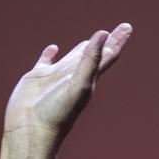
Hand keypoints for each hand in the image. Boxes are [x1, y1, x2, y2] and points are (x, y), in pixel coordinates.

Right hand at [0, 23, 132, 158]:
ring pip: (72, 57)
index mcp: (87, 79)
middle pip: (95, 54)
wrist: (31, 130)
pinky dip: (49, 54)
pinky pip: (45, 62)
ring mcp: (55, 77)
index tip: (127, 27)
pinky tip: (52, 48)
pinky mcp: (37, 78)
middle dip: (107, 42)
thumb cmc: (56, 112)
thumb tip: (103, 34)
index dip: (117, 41)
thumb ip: (91, 60)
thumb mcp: (78, 84)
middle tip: (121, 29)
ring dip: (83, 47)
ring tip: (91, 39)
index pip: (107, 55)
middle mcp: (74, 76)